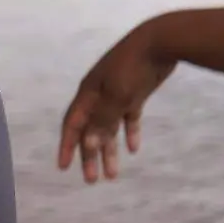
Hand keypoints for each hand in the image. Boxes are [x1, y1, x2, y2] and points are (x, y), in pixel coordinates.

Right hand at [58, 22, 176, 183]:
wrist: (158, 42)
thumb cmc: (132, 67)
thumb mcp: (116, 95)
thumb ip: (102, 120)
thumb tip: (86, 144)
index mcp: (87, 96)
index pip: (72, 126)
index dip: (67, 146)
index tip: (64, 167)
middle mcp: (97, 98)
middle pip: (89, 132)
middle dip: (89, 156)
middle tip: (92, 180)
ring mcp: (115, 96)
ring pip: (108, 128)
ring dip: (109, 150)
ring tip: (112, 174)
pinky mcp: (133, 94)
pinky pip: (128, 118)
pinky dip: (129, 133)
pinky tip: (133, 149)